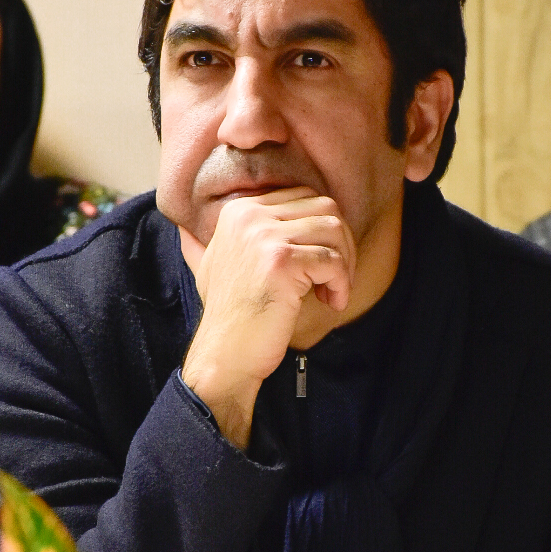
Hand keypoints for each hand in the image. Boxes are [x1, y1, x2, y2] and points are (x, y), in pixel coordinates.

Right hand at [179, 187, 355, 449]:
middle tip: (336, 276)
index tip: (321, 263)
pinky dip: (341, 284)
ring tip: (333, 290)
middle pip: (325, 207)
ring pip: (334, 229)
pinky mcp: (281, 262)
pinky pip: (332, 260)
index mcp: (238, 210)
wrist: (225, 354)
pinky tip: (332, 303)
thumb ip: (229, 235)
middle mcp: (249, 216)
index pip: (304, 197)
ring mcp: (264, 236)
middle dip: (342, 242)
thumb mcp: (214, 262)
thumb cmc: (230, 313)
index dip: (323, 230)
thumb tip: (205, 219)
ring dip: (345, 262)